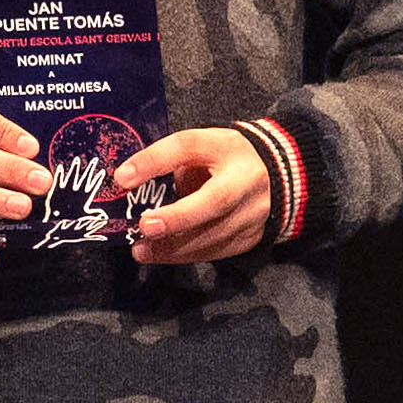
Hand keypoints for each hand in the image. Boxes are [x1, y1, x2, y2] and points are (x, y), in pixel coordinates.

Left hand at [112, 121, 276, 267]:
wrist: (279, 177)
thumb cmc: (225, 159)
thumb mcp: (201, 147)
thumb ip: (171, 162)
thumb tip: (129, 183)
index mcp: (227, 148)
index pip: (188, 146)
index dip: (155, 160)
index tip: (122, 177)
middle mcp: (246, 180)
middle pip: (216, 200)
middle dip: (178, 217)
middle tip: (145, 227)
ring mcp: (253, 212)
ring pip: (215, 234)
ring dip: (174, 246)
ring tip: (141, 249)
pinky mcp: (251, 237)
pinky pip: (216, 251)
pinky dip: (185, 255)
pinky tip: (161, 255)